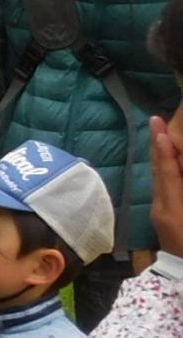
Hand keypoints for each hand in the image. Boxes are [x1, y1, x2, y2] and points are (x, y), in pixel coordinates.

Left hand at [151, 115, 182, 257]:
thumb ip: (181, 186)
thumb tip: (175, 171)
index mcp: (173, 210)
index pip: (168, 174)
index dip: (165, 151)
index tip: (160, 129)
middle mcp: (162, 210)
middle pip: (159, 172)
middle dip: (159, 146)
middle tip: (156, 120)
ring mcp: (160, 214)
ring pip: (160, 179)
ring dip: (163, 156)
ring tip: (162, 133)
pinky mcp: (163, 218)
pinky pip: (164, 188)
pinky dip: (167, 171)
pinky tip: (171, 160)